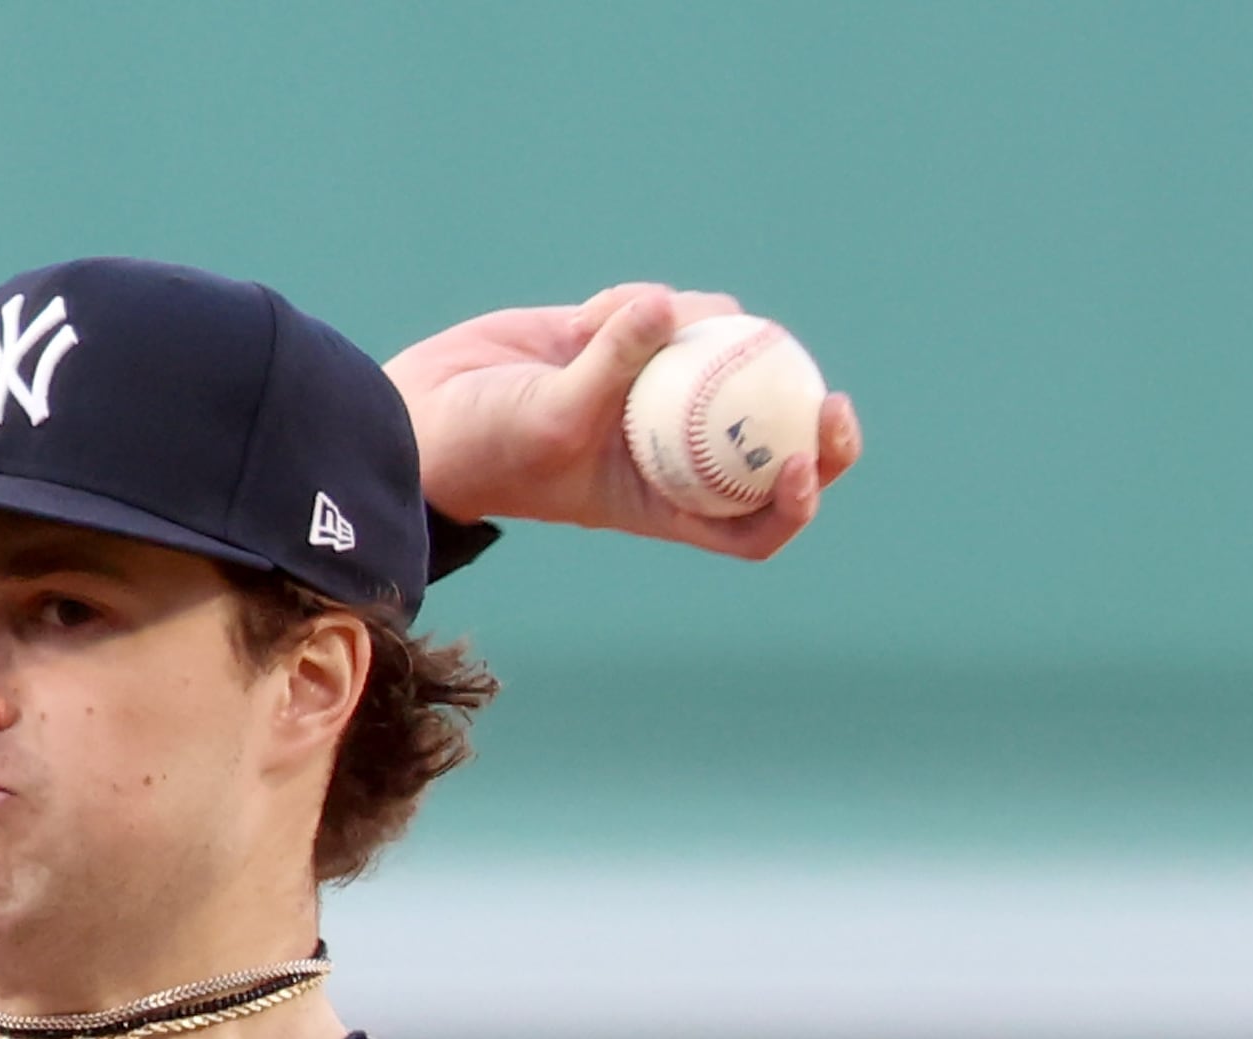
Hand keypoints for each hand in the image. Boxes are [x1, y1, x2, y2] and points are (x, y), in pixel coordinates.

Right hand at [386, 283, 861, 561]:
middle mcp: (668, 450)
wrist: (422, 409)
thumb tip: (669, 306)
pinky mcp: (626, 341)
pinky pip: (665, 310)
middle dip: (805, 418)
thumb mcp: (549, 419)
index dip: (795, 501)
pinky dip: (639, 302)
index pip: (750, 522)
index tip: (803, 461)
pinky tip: (589, 313)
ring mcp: (651, 392)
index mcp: (660, 501)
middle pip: (764, 439)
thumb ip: (612, 365)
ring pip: (719, 355)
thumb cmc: (480, 445)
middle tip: (829, 396)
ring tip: (622, 322)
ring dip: (692, 328)